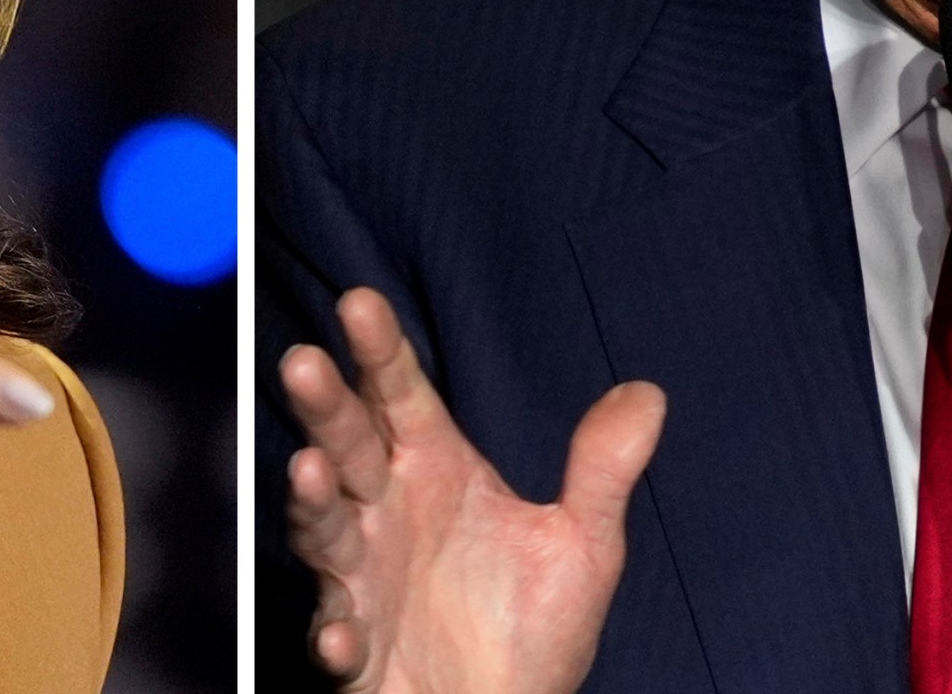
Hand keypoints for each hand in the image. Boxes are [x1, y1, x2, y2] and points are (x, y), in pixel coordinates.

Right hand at [279, 288, 664, 693]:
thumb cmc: (529, 631)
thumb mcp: (582, 547)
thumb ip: (602, 470)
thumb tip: (647, 393)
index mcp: (434, 473)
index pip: (402, 397)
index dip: (381, 352)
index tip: (361, 303)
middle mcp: (386, 513)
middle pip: (347, 444)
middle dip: (325, 405)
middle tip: (304, 361)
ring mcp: (362, 579)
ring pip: (326, 529)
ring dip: (312, 503)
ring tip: (309, 472)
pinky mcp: (354, 648)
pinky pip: (339, 637)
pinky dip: (336, 634)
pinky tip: (344, 633)